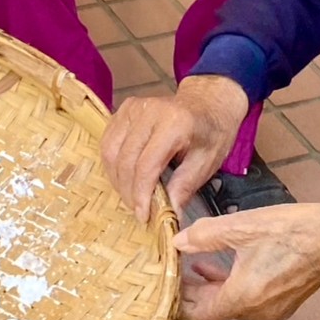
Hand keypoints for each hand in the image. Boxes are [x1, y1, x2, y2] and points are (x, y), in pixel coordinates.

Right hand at [100, 76, 247, 221]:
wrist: (208, 102)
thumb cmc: (210, 132)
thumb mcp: (207, 162)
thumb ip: (184, 187)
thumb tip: (169, 216)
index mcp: (175, 123)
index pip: (146, 164)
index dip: (141, 194)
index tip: (143, 216)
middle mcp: (150, 111)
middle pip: (125, 159)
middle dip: (128, 191)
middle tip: (138, 210)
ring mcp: (133, 107)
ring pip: (111, 150)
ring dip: (117, 179)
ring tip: (132, 196)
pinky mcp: (124, 109)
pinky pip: (108, 140)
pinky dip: (112, 164)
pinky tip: (126, 178)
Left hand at [174, 205, 319, 319]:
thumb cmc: (292, 230)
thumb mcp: (243, 225)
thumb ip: (206, 235)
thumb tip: (178, 241)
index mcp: (245, 296)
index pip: (200, 316)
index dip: (179, 303)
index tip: (163, 283)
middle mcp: (257, 312)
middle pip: (212, 312)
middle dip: (189, 294)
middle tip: (170, 271)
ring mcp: (270, 311)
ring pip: (227, 306)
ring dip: (206, 289)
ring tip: (186, 266)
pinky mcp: (279, 303)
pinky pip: (243, 301)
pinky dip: (225, 287)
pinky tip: (212, 266)